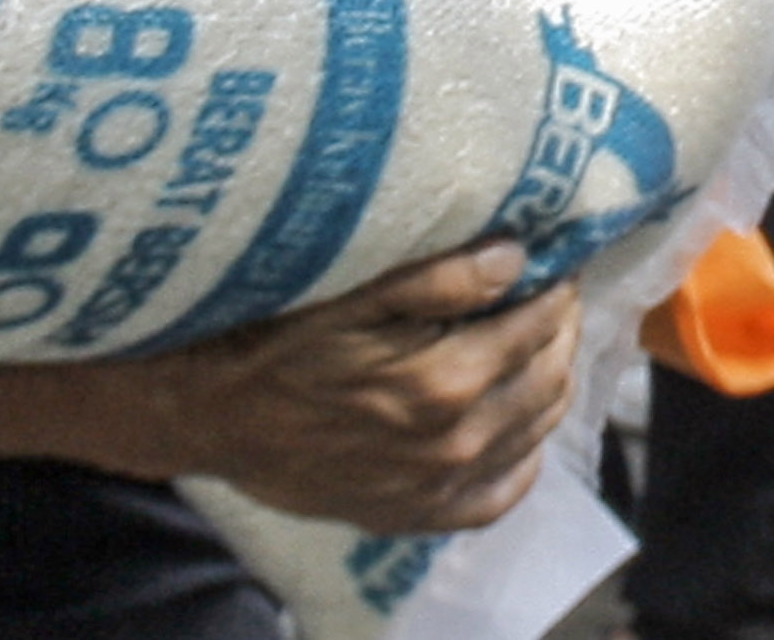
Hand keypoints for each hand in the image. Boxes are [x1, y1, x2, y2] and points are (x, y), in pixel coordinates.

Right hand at [129, 241, 580, 533]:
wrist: (215, 415)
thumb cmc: (279, 340)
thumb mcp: (355, 291)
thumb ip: (442, 276)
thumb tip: (516, 258)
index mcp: (448, 381)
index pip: (541, 326)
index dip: (556, 287)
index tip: (553, 262)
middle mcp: (454, 443)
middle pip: (548, 379)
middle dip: (558, 330)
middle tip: (550, 296)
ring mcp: (437, 486)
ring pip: (535, 431)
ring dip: (548, 383)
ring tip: (536, 345)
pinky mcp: (415, 514)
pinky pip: (499, 494)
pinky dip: (521, 456)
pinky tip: (514, 423)